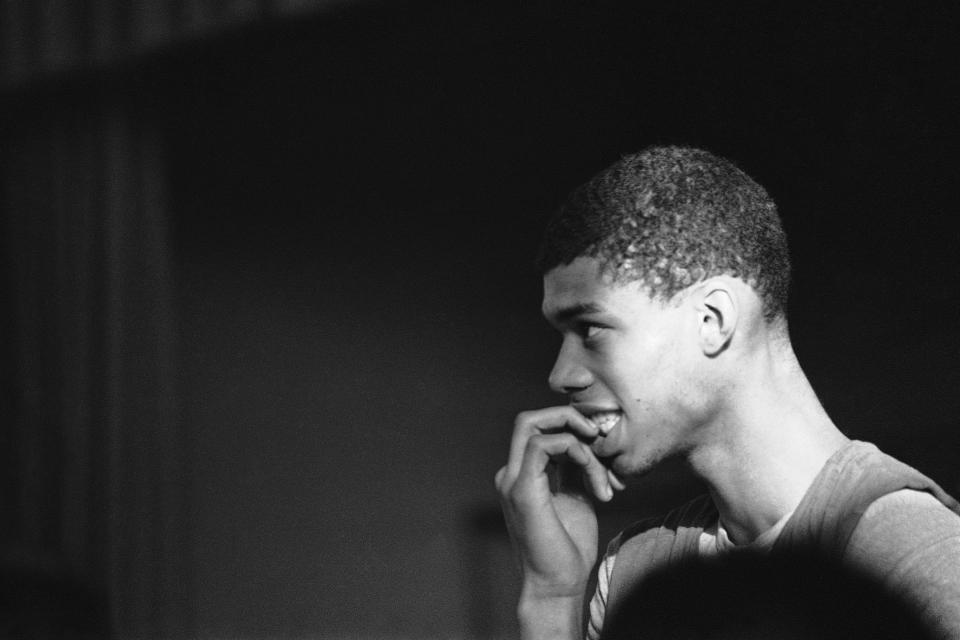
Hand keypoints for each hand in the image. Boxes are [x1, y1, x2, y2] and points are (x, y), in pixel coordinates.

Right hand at [495, 406, 615, 602]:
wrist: (558, 586)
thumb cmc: (568, 548)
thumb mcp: (577, 498)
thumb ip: (575, 470)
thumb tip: (587, 444)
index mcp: (522, 475)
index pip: (540, 430)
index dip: (571, 427)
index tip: (601, 445)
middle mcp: (511, 473)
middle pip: (529, 418)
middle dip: (567, 415)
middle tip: (597, 434)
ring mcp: (511, 480)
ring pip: (533, 424)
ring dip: (578, 440)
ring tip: (600, 471)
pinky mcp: (521, 490)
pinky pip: (542, 446)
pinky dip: (573, 450)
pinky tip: (593, 477)